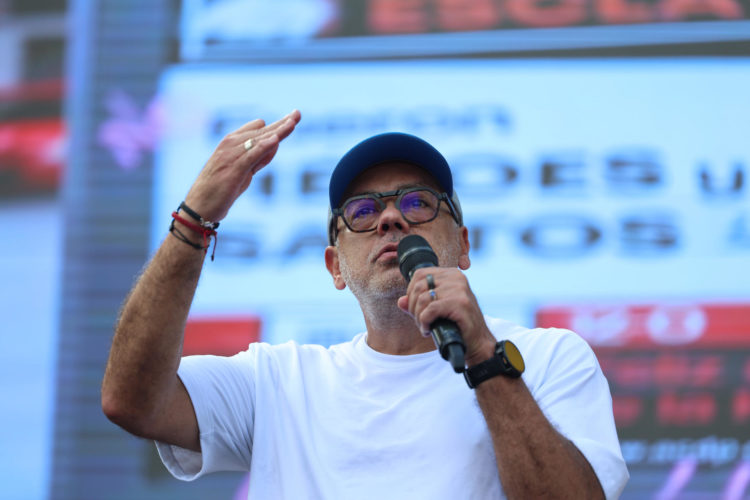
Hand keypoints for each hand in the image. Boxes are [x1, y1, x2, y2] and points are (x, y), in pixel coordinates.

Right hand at [183, 109, 300, 221]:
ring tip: (293, 122)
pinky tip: (275, 140)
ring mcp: (231, 156)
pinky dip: (263, 147)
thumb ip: (259, 158)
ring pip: (258, 140)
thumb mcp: (244, 171)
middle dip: (282, 123)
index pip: (258, 129)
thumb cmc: (221, 189)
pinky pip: (251, 155)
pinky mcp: (233, 169)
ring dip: (277, 131)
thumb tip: (276, 144)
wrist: (200, 206)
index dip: (275, 129)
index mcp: (232, 143)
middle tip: (298, 114)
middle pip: (262, 131)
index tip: (291, 122)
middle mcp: (231, 145)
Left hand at [397, 267, 495, 365]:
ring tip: (425, 327)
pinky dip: (424, 321)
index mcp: (451, 274)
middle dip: (413, 307)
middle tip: (420, 322)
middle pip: (419, 287)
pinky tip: (428, 330)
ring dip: (418, 317)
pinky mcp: (460, 303)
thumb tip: (401, 301)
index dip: (411, 292)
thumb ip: (418, 303)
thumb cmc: (456, 324)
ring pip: (423, 299)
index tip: (415, 308)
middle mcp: (456, 278)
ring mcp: (460, 289)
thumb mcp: (436, 310)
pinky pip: (430, 309)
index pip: (419, 274)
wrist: (477, 342)